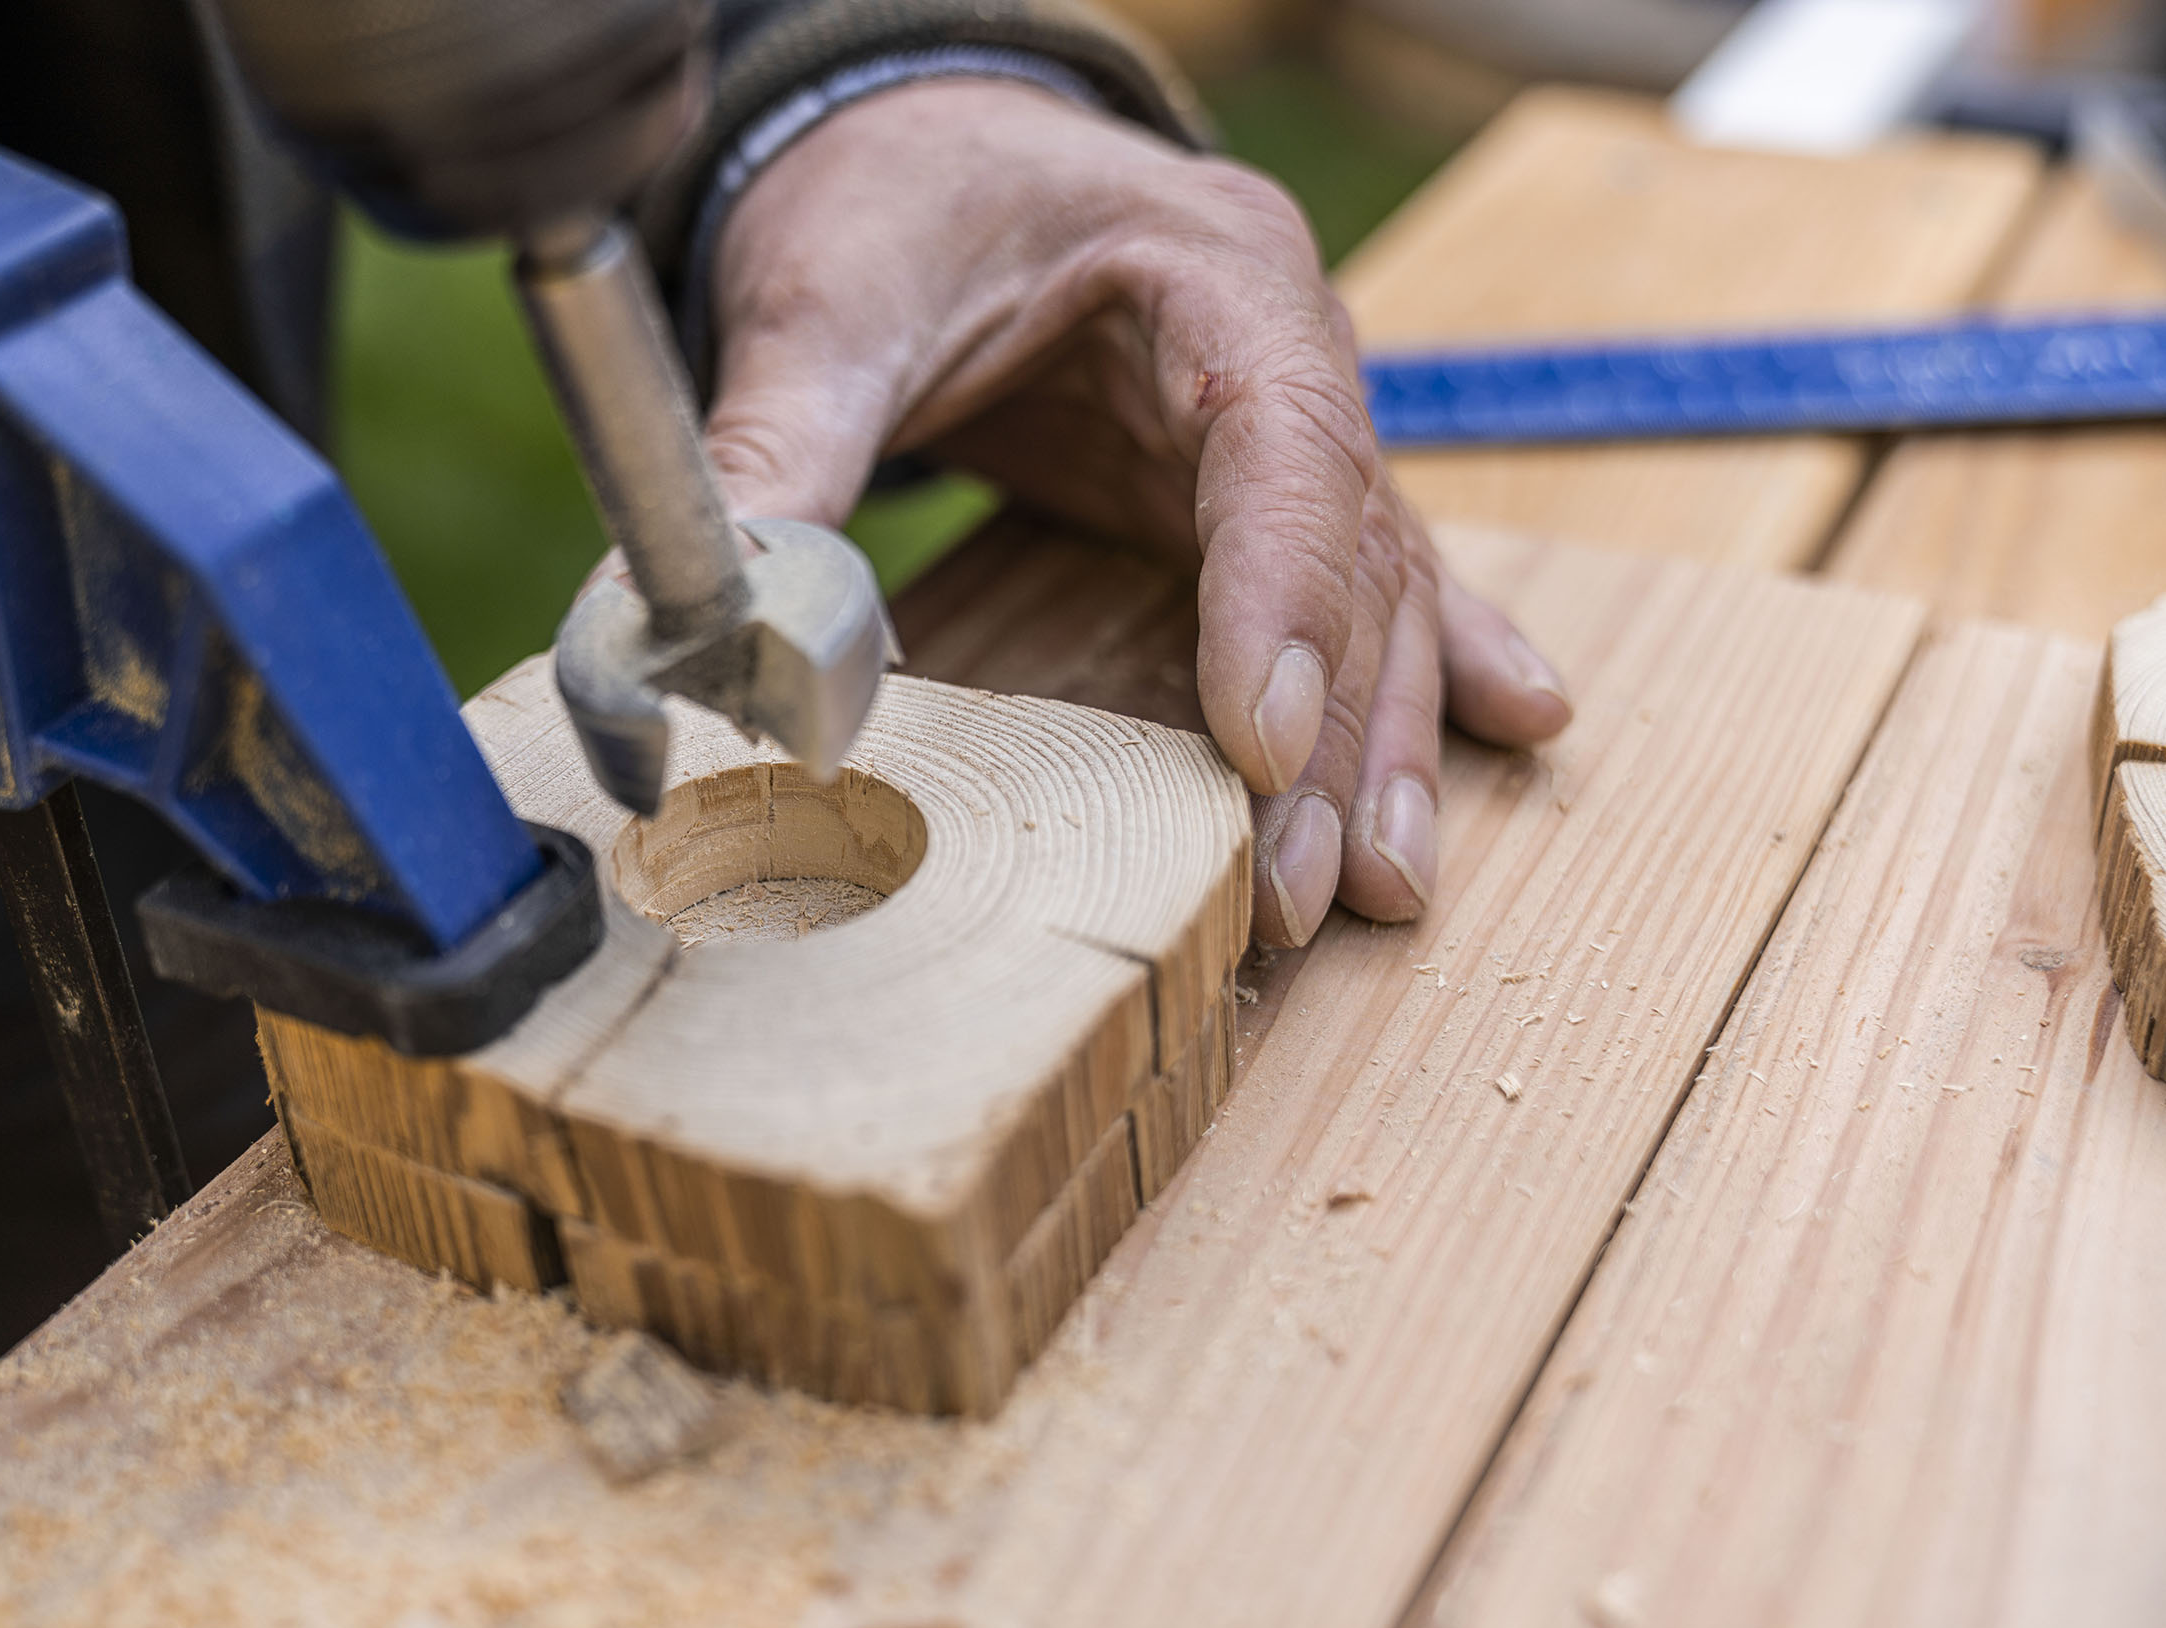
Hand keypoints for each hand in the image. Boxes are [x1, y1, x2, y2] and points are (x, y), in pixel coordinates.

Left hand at [703, 78, 1572, 945]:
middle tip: (1312, 885)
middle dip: (1337, 728)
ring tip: (1388, 883)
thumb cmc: (890, 196)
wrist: (918, 146)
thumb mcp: (821, 302)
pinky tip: (1518, 724)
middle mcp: (1285, 351)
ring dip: (1385, 741)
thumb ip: (775, 453)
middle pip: (1351, 549)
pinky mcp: (1247, 487)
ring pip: (1377, 589)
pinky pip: (1363, 576)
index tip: (1258, 744)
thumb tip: (705, 630)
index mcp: (1212, 274)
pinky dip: (1427, 663)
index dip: (1282, 597)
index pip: (1287, 444)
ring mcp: (1288, 421)